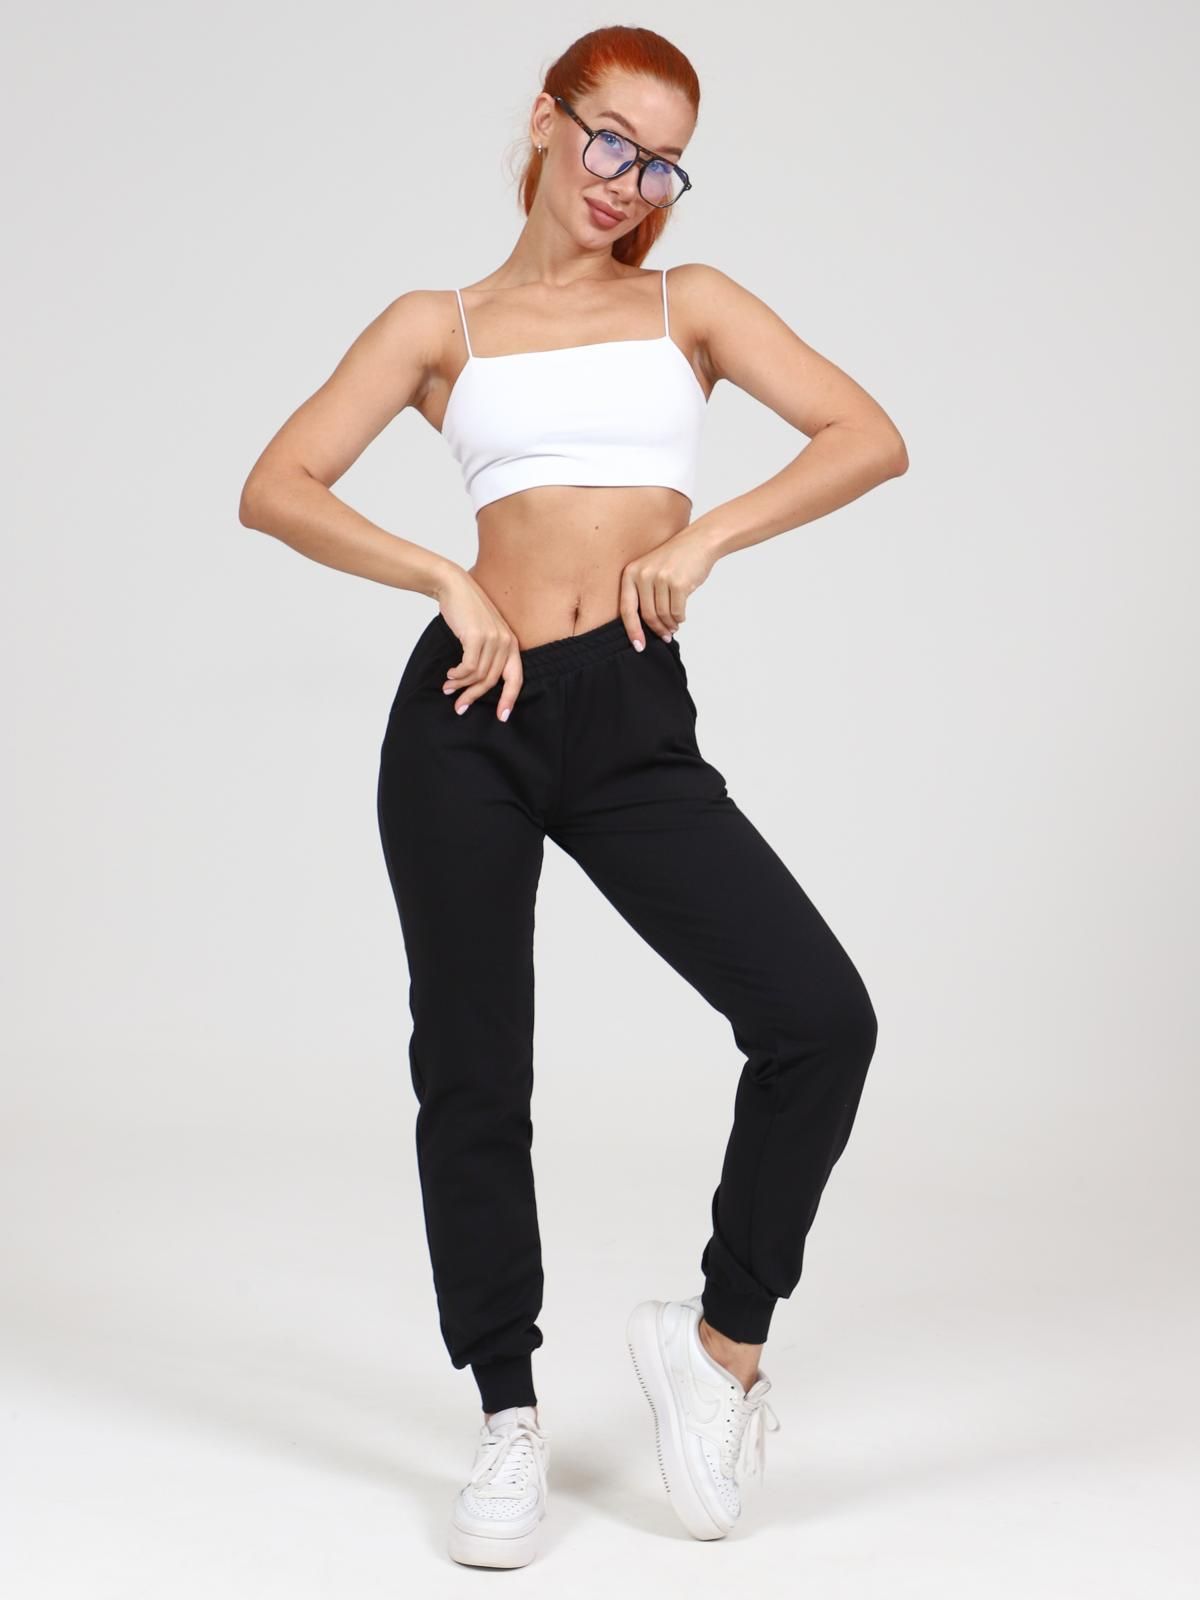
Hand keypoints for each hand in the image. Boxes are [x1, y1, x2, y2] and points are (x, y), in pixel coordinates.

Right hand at [437, 575, 522, 721]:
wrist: (454, 586)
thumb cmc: (466, 612)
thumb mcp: (484, 633)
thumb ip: (487, 655)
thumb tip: (476, 683)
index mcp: (512, 644)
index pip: (516, 678)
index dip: (510, 699)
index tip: (502, 717)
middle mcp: (506, 642)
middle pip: (492, 681)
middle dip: (474, 697)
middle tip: (460, 708)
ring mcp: (493, 639)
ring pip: (477, 675)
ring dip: (460, 685)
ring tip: (448, 688)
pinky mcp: (477, 637)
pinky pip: (468, 667)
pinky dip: (457, 674)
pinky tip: (450, 674)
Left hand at [619, 526, 716, 647]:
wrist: (699, 542)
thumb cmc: (675, 560)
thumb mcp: (650, 570)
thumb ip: (643, 594)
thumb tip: (643, 628)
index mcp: (631, 572)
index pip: (627, 609)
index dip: (633, 631)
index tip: (639, 646)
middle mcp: (643, 574)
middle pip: (647, 615)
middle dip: (657, 629)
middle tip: (665, 636)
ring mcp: (660, 578)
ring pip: (663, 615)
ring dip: (670, 625)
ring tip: (674, 626)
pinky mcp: (678, 583)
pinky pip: (677, 612)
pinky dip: (680, 618)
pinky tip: (681, 616)